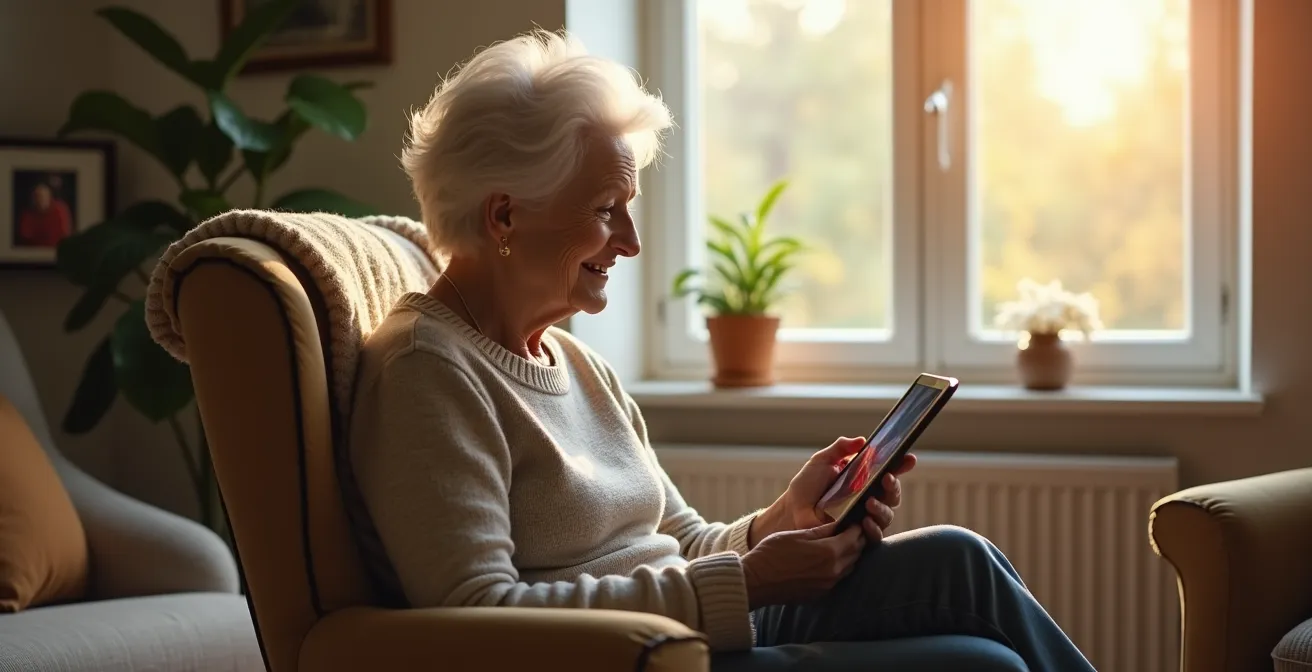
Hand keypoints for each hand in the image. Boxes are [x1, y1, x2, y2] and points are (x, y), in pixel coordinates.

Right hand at [741, 521, 864, 608]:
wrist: (755, 582)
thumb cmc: (771, 553)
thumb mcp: (796, 534)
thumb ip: (820, 531)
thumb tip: (838, 524)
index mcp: (829, 552)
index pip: (855, 537)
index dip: (856, 527)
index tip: (854, 521)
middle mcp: (834, 570)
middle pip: (856, 553)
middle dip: (856, 541)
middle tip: (850, 531)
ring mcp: (828, 584)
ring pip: (849, 567)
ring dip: (849, 555)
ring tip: (840, 545)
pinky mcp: (820, 594)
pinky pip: (838, 578)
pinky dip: (839, 568)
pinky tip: (828, 561)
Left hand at [749, 437, 917, 545]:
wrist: (791, 509)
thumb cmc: (807, 485)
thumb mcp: (822, 461)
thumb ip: (840, 449)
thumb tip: (861, 440)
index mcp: (864, 480)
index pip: (889, 472)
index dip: (902, 466)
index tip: (909, 459)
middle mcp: (868, 498)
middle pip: (893, 495)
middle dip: (894, 487)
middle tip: (886, 479)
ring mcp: (864, 518)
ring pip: (887, 515)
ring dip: (883, 508)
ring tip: (869, 503)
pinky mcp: (856, 536)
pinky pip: (874, 536)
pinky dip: (874, 529)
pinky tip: (865, 522)